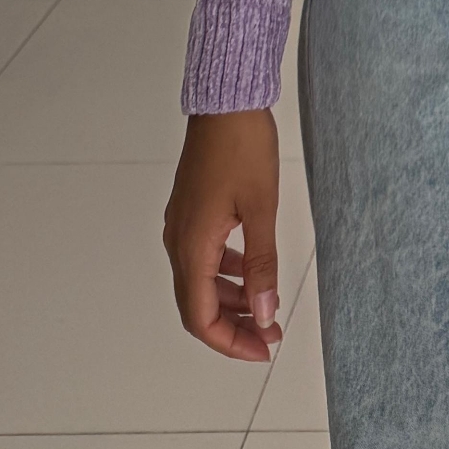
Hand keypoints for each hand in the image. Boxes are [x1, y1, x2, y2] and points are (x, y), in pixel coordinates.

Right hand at [163, 109, 283, 362]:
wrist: (226, 101)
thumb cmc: (243, 145)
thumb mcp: (262, 209)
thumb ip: (262, 265)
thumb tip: (264, 313)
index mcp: (192, 246)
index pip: (200, 318)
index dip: (230, 342)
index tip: (263, 348)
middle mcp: (179, 240)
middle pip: (197, 305)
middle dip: (233, 326)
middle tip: (270, 334)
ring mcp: (182, 224)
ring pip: (200, 281)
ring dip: (231, 299)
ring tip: (266, 305)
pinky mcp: (191, 210)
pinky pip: (203, 256)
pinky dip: (226, 272)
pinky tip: (251, 268)